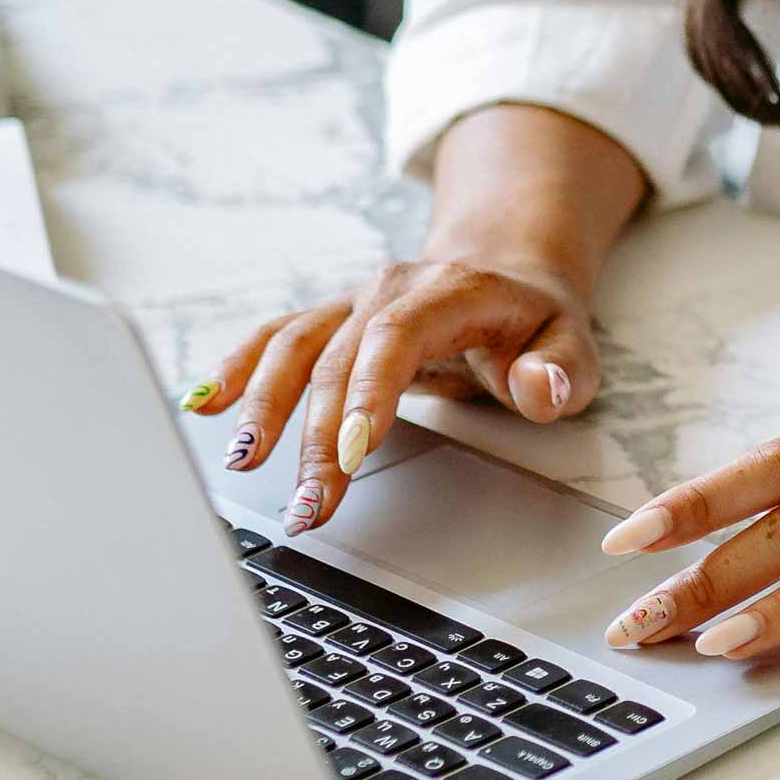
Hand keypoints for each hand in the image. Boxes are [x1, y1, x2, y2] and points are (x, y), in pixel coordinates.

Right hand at [191, 254, 601, 533]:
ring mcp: (353, 304)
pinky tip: (205, 405)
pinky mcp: (331, 323)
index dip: (367, 392)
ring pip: (294, 348)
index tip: (352, 451)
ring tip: (241, 464)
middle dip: (315, 438)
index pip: (396, 337)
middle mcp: (389, 289)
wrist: (507, 271)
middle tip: (306, 508)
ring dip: (264, 408)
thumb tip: (537, 387)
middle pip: (337, 359)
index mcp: (450, 290)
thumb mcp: (575, 346)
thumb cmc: (537, 322)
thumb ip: (560, 371)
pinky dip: (238, 370)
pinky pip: (275, 339)